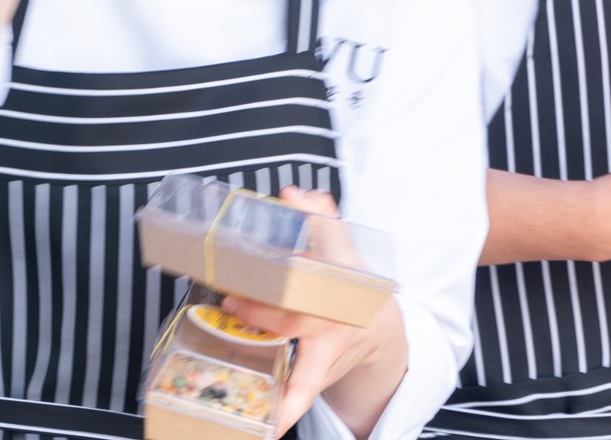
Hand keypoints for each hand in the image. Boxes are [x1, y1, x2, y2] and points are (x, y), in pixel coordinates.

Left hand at [221, 189, 408, 438]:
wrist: (379, 328)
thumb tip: (293, 195)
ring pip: (303, 372)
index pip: (313, 265)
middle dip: (261, 311)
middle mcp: (334, 318)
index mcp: (338, 281)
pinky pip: (303, 398)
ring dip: (278, 388)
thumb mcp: (340, 244)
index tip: (268, 238)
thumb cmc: (346, 283)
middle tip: (230, 301)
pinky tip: (265, 431)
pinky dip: (284, 416)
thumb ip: (319, 214)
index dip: (292, 249)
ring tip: (249, 402)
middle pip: (296, 315)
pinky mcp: (319, 374)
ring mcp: (329, 351)